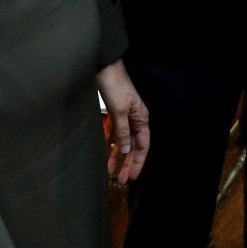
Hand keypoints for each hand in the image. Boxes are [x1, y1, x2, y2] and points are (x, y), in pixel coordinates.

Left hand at [95, 61, 149, 183]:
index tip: (133, 177)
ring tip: (111, 172)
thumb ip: (122, 131)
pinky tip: (106, 156)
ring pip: (122, 142)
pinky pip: (114, 135)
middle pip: (133, 146)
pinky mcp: (113, 114)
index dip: (139, 162)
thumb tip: (125, 150)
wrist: (103, 67)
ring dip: (117, 157)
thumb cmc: (115, 85)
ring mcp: (124, 118)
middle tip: (120, 180)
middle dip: (127, 163)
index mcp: (141, 118)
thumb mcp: (119, 110)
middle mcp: (134, 120)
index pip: (143, 145)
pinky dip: (110, 145)